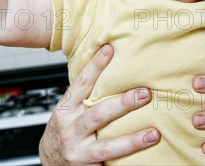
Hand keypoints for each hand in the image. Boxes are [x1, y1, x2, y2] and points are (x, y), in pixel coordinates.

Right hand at [39, 44, 159, 164]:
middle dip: (124, 103)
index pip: (81, 84)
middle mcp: (71, 130)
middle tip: (146, 93)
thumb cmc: (65, 130)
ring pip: (108, 146)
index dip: (95, 66)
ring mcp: (79, 152)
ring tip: (154, 134)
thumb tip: (112, 63)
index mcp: (67, 110)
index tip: (109, 49)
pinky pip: (110, 164)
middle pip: (99, 114)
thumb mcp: (70, 110)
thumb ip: (87, 94)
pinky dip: (127, 160)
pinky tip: (146, 156)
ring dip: (133, 140)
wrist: (50, 162)